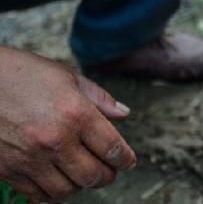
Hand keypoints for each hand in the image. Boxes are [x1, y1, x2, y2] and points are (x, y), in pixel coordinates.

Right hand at [0, 47, 135, 202]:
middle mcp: (55, 139)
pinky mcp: (7, 170)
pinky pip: (38, 195)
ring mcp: (30, 158)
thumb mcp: (67, 77)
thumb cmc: (22, 73)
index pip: (113, 148)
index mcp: (76, 113)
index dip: (125, 159)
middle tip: (110, 171)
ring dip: (80, 185)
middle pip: (93, 175)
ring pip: (67, 190)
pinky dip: (52, 193)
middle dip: (107, 176)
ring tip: (83, 174)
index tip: (128, 161)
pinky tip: (57, 180)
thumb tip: (123, 114)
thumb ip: (99, 99)